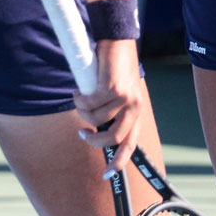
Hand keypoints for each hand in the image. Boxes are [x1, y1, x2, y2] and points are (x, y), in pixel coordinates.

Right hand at [72, 37, 143, 171]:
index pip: (130, 143)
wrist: (117, 39)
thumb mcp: (118, 90)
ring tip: (80, 98)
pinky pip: (89, 103)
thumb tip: (96, 129)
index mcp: (136, 110)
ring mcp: (124, 97)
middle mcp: (133, 106)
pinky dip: (80, 98)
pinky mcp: (112, 87)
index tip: (107, 176)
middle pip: (113, 138)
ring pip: (96, 119)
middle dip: (93, 140)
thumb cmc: (115, 65)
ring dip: (82, 111)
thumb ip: (112, 109)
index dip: (119, 162)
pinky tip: (79, 89)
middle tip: (82, 132)